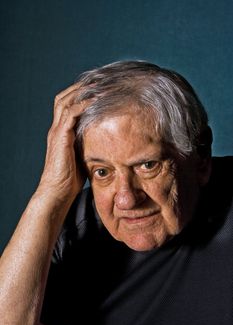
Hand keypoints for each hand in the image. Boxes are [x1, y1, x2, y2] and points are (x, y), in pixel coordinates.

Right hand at [37, 83, 90, 204]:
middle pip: (64, 97)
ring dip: (82, 91)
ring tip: (99, 84)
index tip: (97, 88)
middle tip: (99, 80)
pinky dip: (83, 104)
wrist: (57, 191)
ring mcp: (57, 132)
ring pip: (66, 101)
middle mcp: (57, 128)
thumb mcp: (82, 156)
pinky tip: (96, 100)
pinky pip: (70, 114)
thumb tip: (105, 141)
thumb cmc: (71, 178)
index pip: (67, 105)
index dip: (80, 94)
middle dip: (81, 87)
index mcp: (61, 132)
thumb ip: (88, 145)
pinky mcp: (60, 137)